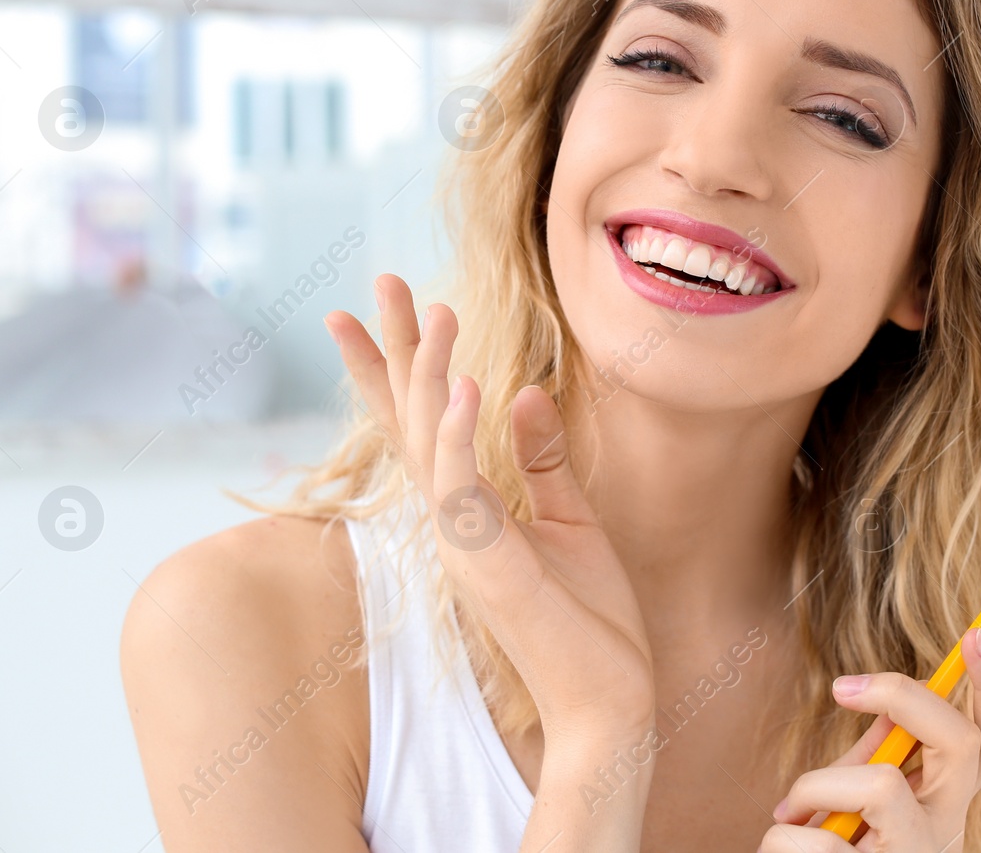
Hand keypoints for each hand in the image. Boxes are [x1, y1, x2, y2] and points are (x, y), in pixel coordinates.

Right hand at [324, 275, 655, 746]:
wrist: (608, 702)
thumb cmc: (588, 620)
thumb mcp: (571, 522)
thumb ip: (542, 461)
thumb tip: (528, 392)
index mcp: (468, 510)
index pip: (418, 424)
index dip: (392, 367)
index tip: (371, 311)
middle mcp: (452, 521)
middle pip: (409, 418)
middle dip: (396, 347)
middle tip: (382, 279)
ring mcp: (462, 543)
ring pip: (428, 442)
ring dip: (429, 374)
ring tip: (438, 310)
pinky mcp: (486, 563)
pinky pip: (461, 489)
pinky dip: (458, 437)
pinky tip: (464, 388)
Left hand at [760, 629, 980, 851]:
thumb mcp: (857, 804)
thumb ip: (874, 759)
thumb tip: (880, 702)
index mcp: (944, 801)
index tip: (977, 632)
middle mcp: (947, 830)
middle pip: (963, 740)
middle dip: (904, 695)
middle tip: (839, 685)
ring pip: (882, 784)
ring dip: (816, 784)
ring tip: (787, 814)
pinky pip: (821, 841)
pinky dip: (784, 836)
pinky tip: (780, 850)